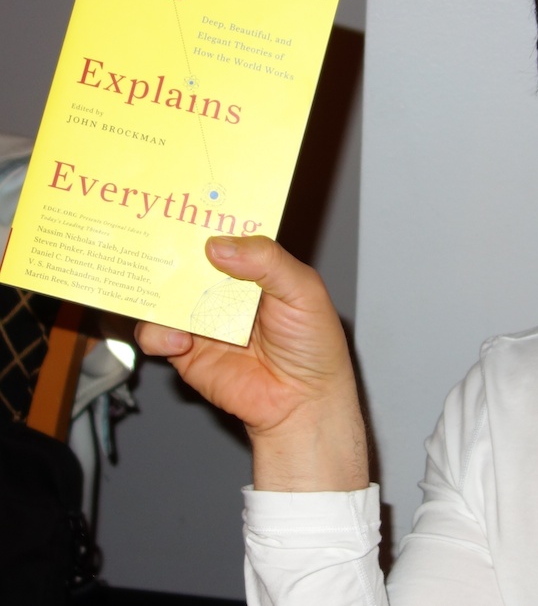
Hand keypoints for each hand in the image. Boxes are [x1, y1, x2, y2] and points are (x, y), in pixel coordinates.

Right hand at [135, 235, 368, 490]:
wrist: (303, 403)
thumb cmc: (314, 346)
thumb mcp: (303, 291)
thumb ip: (267, 262)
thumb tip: (219, 245)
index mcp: (256, 268)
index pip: (226, 234)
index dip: (207, 219)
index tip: (186, 204)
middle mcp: (225, 289)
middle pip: (187, 260)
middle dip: (169, 248)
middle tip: (154, 237)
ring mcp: (203, 318)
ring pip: (164, 293)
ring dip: (157, 289)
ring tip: (164, 291)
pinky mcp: (186, 349)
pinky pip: (156, 333)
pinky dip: (158, 332)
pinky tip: (180, 339)